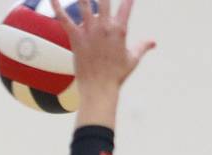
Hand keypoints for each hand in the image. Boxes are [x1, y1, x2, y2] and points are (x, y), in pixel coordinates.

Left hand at [51, 0, 154, 127]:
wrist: (100, 89)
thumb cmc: (117, 76)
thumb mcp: (132, 60)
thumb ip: (142, 46)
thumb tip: (154, 41)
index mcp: (120, 30)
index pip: (126, 5)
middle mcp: (105, 27)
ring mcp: (90, 32)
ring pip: (85, 3)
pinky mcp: (77, 39)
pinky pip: (65, 19)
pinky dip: (58, 7)